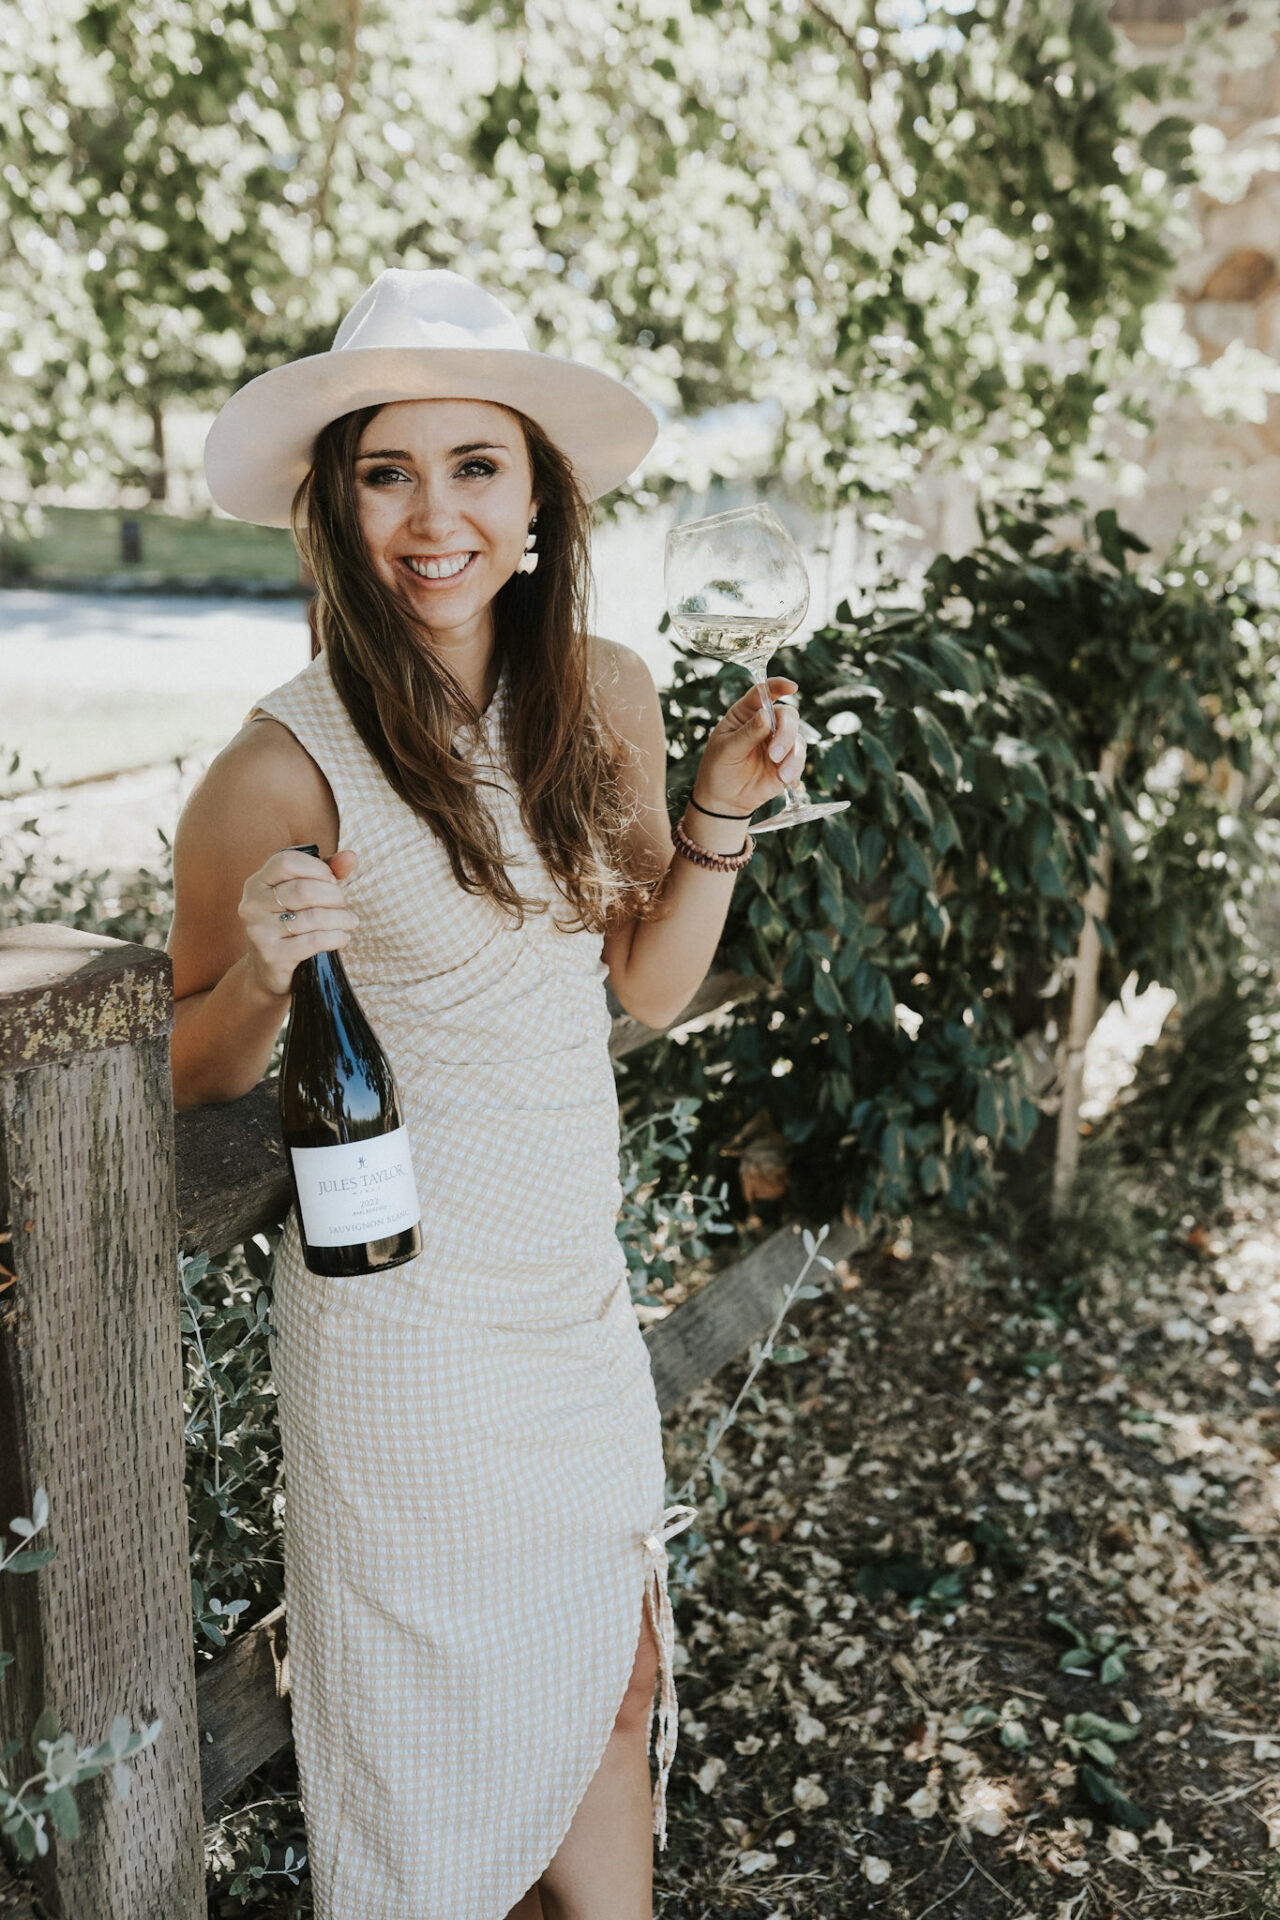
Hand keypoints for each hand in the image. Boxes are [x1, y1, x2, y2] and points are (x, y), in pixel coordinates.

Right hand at [238, 846, 360, 998]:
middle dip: (334, 896)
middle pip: (305, 890)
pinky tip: (342, 937)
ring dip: (340, 918)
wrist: (268, 970)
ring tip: (348, 922)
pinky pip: (314, 941)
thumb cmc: (290, 924)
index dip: (317, 868)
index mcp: (258, 882)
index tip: (331, 880)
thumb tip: (351, 856)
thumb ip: (327, 871)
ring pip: (314, 917)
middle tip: (343, 904)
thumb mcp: (304, 894)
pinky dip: (336, 937)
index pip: (288, 862)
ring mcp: (259, 931)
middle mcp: (253, 904)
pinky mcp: (272, 955)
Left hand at [691, 677, 804, 817]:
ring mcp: (778, 742)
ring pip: (797, 738)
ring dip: (792, 755)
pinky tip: (787, 781)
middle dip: (786, 733)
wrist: (724, 799)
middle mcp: (765, 723)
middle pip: (787, 715)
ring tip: (781, 774)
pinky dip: (796, 769)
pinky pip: (799, 759)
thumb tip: (766, 714)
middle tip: (774, 755)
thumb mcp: (726, 750)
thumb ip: (747, 733)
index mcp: (745, 713)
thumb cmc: (718, 768)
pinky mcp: (787, 761)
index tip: (791, 687)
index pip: (762, 693)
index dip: (777, 686)